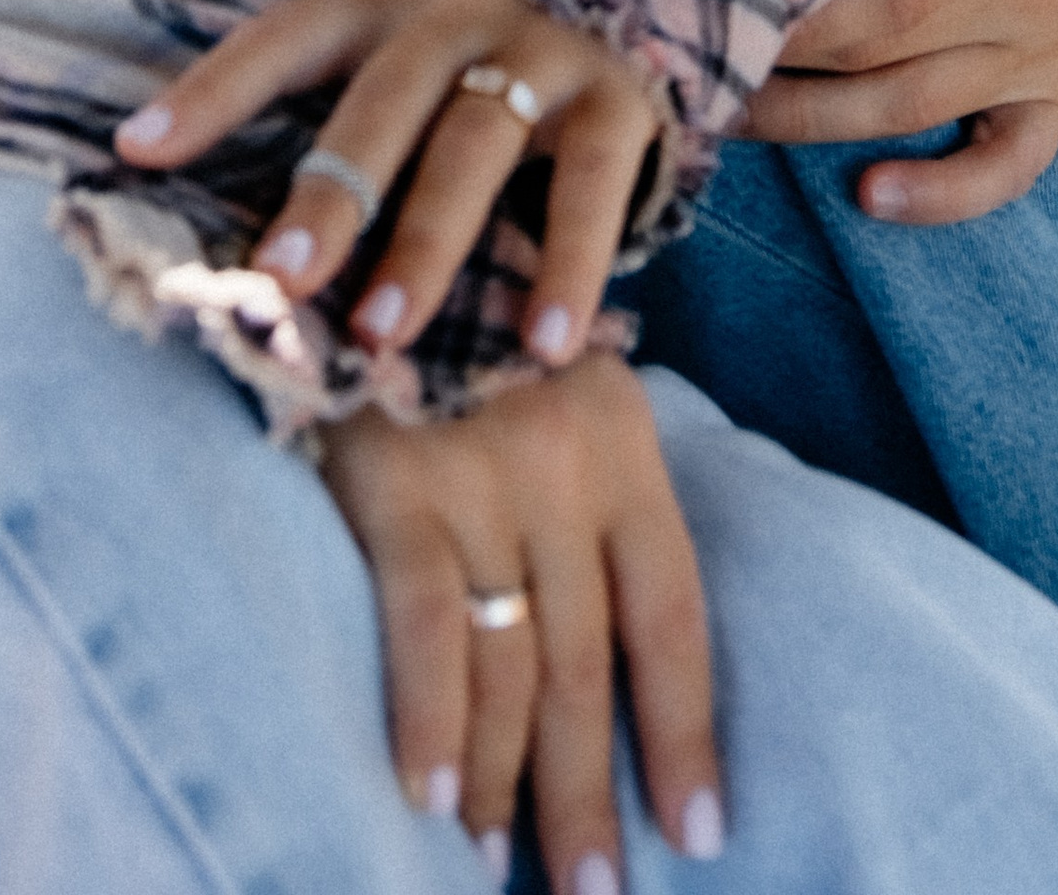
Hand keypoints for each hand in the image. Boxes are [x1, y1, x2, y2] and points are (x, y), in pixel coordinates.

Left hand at [117, 0, 663, 368]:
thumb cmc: (458, 60)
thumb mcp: (386, 58)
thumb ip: (318, 119)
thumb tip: (205, 230)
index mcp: (373, 3)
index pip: (281, 38)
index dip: (210, 89)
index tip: (136, 148)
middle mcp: (451, 14)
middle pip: (382, 99)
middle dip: (332, 191)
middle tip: (284, 278)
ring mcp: (538, 51)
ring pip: (475, 144)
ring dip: (429, 243)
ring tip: (384, 335)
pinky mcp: (617, 99)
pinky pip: (590, 187)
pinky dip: (569, 268)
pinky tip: (543, 347)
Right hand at [321, 351, 722, 879]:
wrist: (360, 229)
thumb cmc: (458, 322)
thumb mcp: (555, 382)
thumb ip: (585, 494)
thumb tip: (595, 648)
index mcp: (622, 436)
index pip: (672, 614)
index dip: (685, 734)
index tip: (698, 836)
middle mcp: (565, 456)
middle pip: (590, 663)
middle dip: (591, 791)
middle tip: (595, 891)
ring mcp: (480, 467)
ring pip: (510, 661)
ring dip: (507, 779)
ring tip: (505, 858)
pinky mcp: (393, 478)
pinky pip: (424, 625)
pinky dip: (431, 720)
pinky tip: (433, 799)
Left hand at [742, 0, 1057, 222]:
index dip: (793, 7)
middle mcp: (1018, 3)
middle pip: (875, 61)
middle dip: (773, 66)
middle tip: (678, 48)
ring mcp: (1040, 57)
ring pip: (915, 112)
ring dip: (816, 126)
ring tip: (723, 111)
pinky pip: (1008, 164)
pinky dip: (946, 194)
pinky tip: (873, 197)